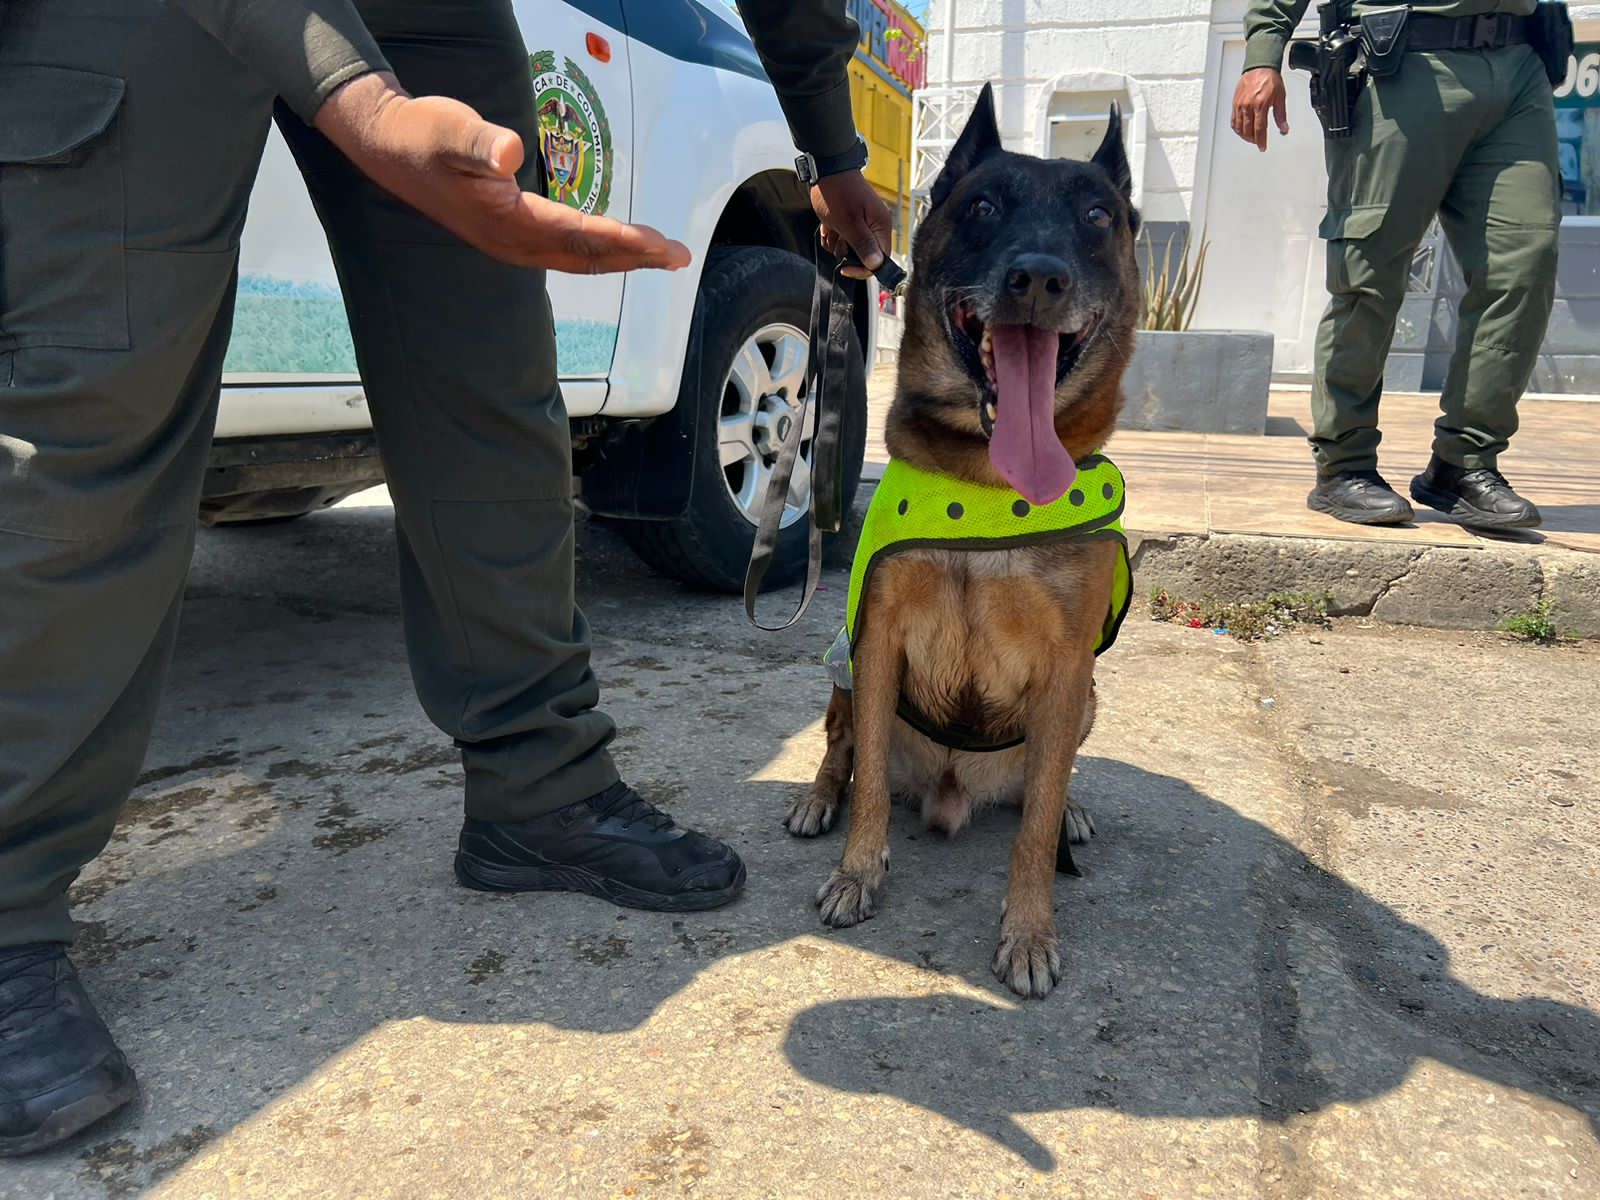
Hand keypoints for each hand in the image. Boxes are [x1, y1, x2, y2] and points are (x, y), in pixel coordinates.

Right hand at [313, 72, 689, 273]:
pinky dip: (597, 251)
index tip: (660, 244)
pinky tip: (616, 247)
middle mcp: (513, 242)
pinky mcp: (508, 233)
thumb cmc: (423, 134)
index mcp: (507, 222)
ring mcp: (510, 243)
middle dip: (636, 257)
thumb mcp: (451, 130)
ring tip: (661, 256)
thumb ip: (481, 143)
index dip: (622, 240)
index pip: (577, 236)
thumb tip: (510, 153)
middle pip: (586, 256)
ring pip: (577, 258)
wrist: (387, 145)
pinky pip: (564, 251)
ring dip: (621, 258)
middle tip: (679, 256)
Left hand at [811, 170, 894, 279]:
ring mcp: (862, 223)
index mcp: (880, 226)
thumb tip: (875, 264)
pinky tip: (827, 228)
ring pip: (851, 248)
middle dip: (847, 254)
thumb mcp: (849, 222)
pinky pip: (842, 239)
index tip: (846, 267)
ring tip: (831, 232)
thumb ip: (862, 244)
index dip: (862, 268)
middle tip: (838, 242)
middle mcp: (874, 226)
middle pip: (864, 255)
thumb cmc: (838, 192)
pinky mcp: (850, 221)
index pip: (880, 260)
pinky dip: (832, 238)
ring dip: (837, 246)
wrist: (827, 168)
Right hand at [1231, 67, 1289, 151]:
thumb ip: (1281, 115)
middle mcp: (1248, 106)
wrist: (1259, 67)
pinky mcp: (1235, 103)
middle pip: (1248, 130)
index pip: (1259, 129)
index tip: (1262, 147)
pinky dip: (1237, 128)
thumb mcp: (1280, 97)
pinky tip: (1241, 130)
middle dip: (1253, 139)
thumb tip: (1284, 128)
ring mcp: (1240, 105)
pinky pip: (1233, 120)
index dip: (1261, 141)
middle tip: (1258, 142)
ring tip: (1250, 138)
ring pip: (1239, 127)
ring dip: (1244, 136)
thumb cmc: (1270, 79)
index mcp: (1260, 105)